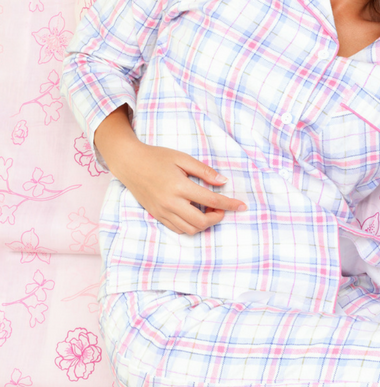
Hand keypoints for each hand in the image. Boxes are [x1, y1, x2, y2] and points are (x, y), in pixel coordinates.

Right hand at [111, 139, 245, 234]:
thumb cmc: (157, 157)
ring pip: (190, 229)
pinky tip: (193, 213)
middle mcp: (170, 202)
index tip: (242, 206)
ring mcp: (162, 211)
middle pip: (201, 222)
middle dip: (217, 218)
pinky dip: (190, 225)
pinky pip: (178, 229)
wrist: (129, 163)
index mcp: (179, 186)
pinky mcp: (157, 215)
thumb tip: (223, 182)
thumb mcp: (182, 158)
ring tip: (206, 210)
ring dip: (204, 224)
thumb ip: (204, 171)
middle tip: (220, 208)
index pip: (211, 200)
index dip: (229, 204)